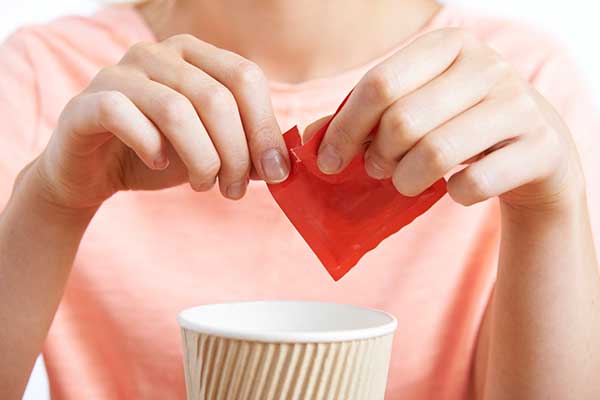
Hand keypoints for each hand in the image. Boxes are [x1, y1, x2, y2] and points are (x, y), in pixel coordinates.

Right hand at [35, 34, 289, 209]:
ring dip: (201, 159)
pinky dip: (151, 147)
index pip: (245, 78)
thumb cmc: (158, 154)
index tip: (275, 173)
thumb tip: (280, 163)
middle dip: (235, 153)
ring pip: (176, 110)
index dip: (265, 128)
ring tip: (204, 186)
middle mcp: (158, 54)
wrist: (94, 170)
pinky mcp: (89, 101)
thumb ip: (244, 149)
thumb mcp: (211, 150)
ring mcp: (120, 72)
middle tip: (234, 190)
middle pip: (216, 98)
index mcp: (195, 56)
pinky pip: (125, 116)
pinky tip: (159, 164)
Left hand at [317, 28, 583, 212]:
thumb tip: (309, 142)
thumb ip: (363, 119)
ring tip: (405, 182)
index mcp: (448, 46)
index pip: (379, 84)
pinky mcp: (540, 147)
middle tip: (375, 169)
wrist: (535, 148)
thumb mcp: (415, 110)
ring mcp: (519, 105)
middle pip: (402, 121)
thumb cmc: (459, 125)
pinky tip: (455, 188)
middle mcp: (487, 66)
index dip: (344, 128)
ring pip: (435, 153)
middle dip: (377, 157)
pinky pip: (474, 183)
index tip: (328, 160)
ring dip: (406, 180)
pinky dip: (454, 194)